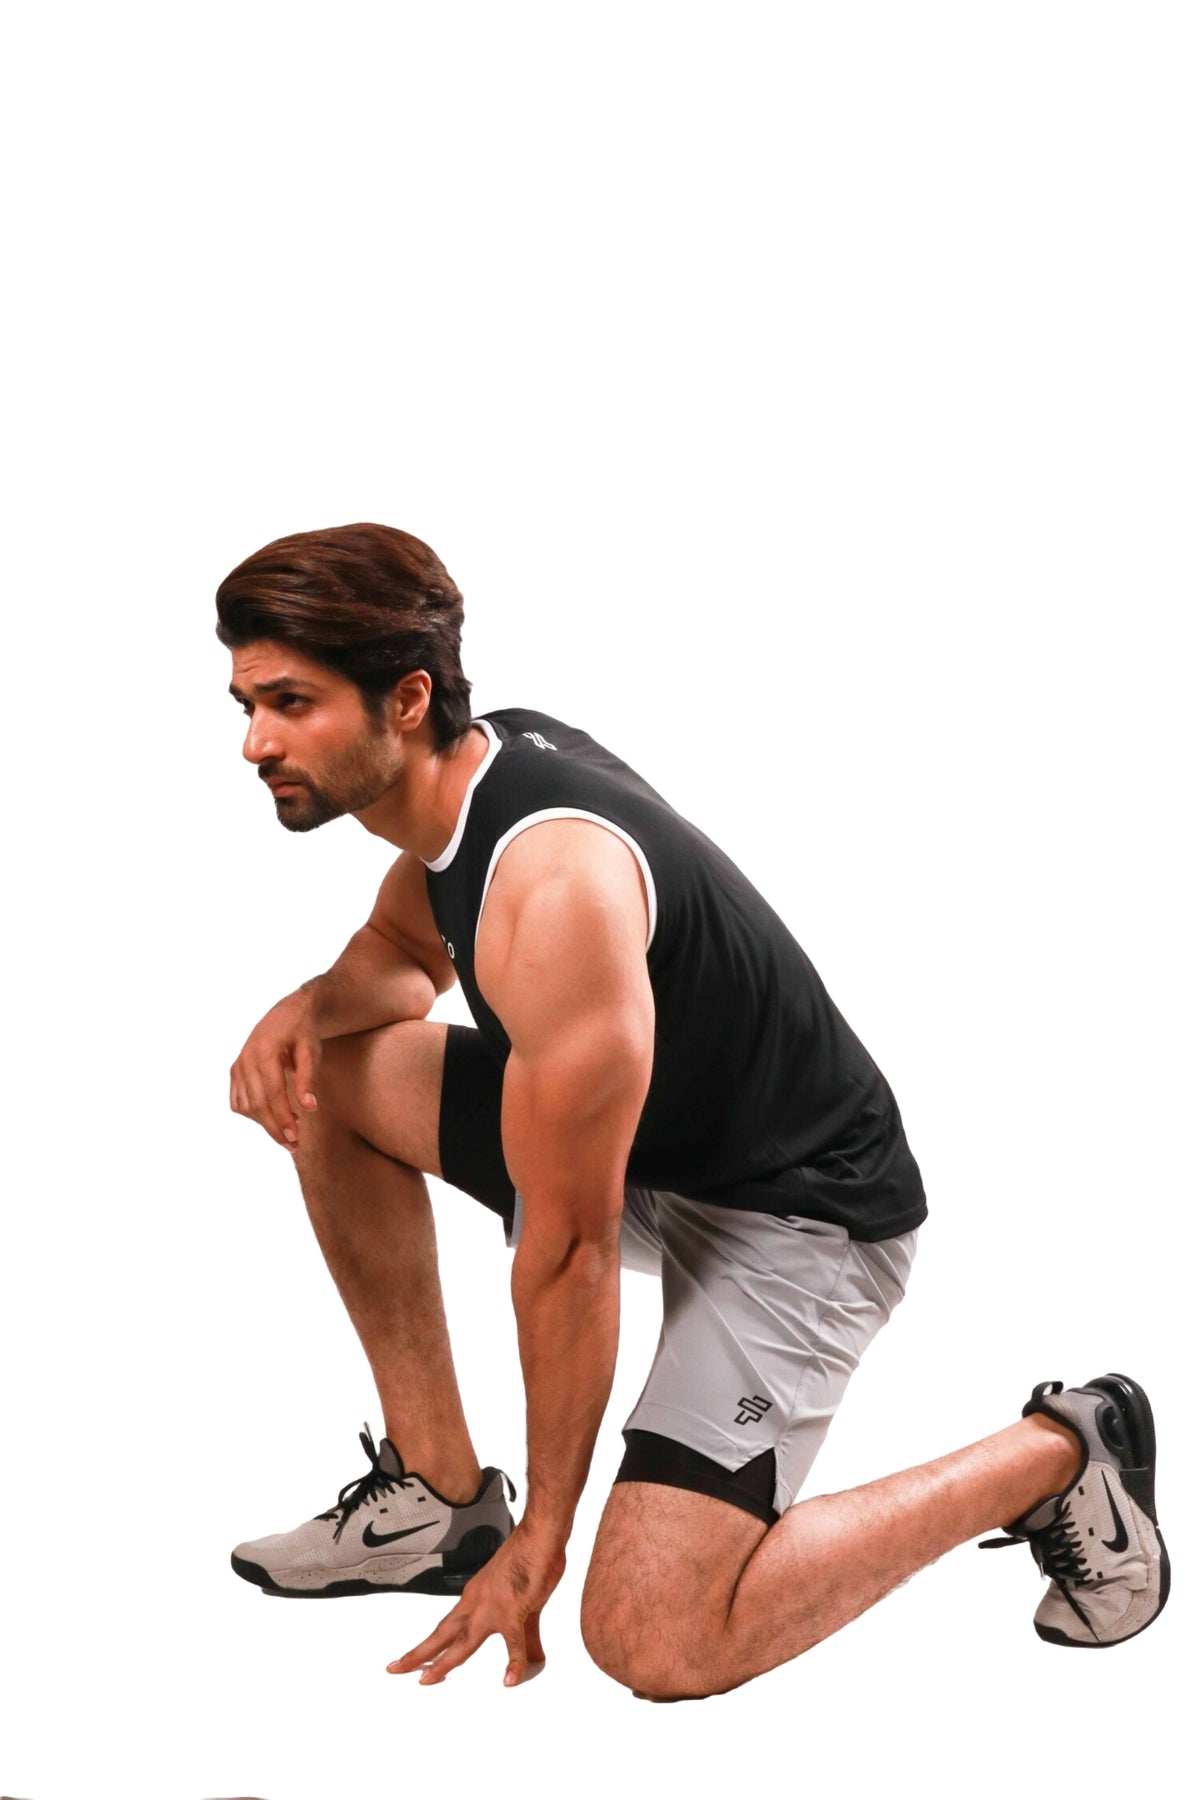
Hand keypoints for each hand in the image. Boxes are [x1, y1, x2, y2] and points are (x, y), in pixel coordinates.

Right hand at [229, 990, 320, 1149]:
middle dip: (274, 1128)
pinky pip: (238, 1102)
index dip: (282, 1118)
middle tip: (293, 1145)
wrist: (287, 1013)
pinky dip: (253, 1114)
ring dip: (264, 1123)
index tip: (295, 1138)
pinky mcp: (235, 1072)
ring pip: (245, 1106)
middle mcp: (245, 1059)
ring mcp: (237, 1066)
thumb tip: (310, 1108)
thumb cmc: (303, 1031)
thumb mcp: (311, 1050)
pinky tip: (273, 1116)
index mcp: (264, 1051)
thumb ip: (308, 1078)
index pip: (272, 1093)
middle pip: (256, 1104)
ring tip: (290, 1128)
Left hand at [387, 1524, 566, 1687]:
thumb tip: (532, 1658)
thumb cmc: (529, 1558)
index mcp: (474, 1597)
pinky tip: (510, 1680)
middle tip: (395, 1670)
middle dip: (418, 1655)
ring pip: (462, 1642)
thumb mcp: (521, 1602)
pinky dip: (513, 1663)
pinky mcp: (514, 1610)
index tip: (412, 1659)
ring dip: (443, 1662)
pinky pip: (513, 1643)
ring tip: (427, 1680)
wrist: (539, 1535)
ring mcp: (492, 1608)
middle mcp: (476, 1603)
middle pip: (442, 1635)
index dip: (429, 1645)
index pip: (445, 1627)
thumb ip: (525, 1635)